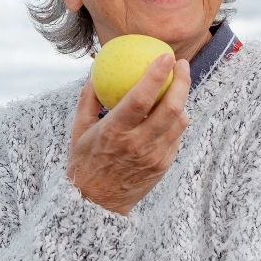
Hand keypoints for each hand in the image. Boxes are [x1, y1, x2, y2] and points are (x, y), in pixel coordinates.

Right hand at [67, 54, 191, 215]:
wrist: (96, 204)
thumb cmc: (84, 162)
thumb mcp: (78, 129)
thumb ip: (88, 98)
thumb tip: (96, 69)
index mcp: (114, 132)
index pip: (141, 98)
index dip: (157, 74)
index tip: (165, 56)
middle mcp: (138, 144)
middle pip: (170, 107)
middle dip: (182, 80)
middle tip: (181, 64)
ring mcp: (154, 157)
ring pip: (180, 121)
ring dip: (182, 98)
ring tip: (178, 84)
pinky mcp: (164, 165)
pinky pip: (176, 136)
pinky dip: (177, 119)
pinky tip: (171, 109)